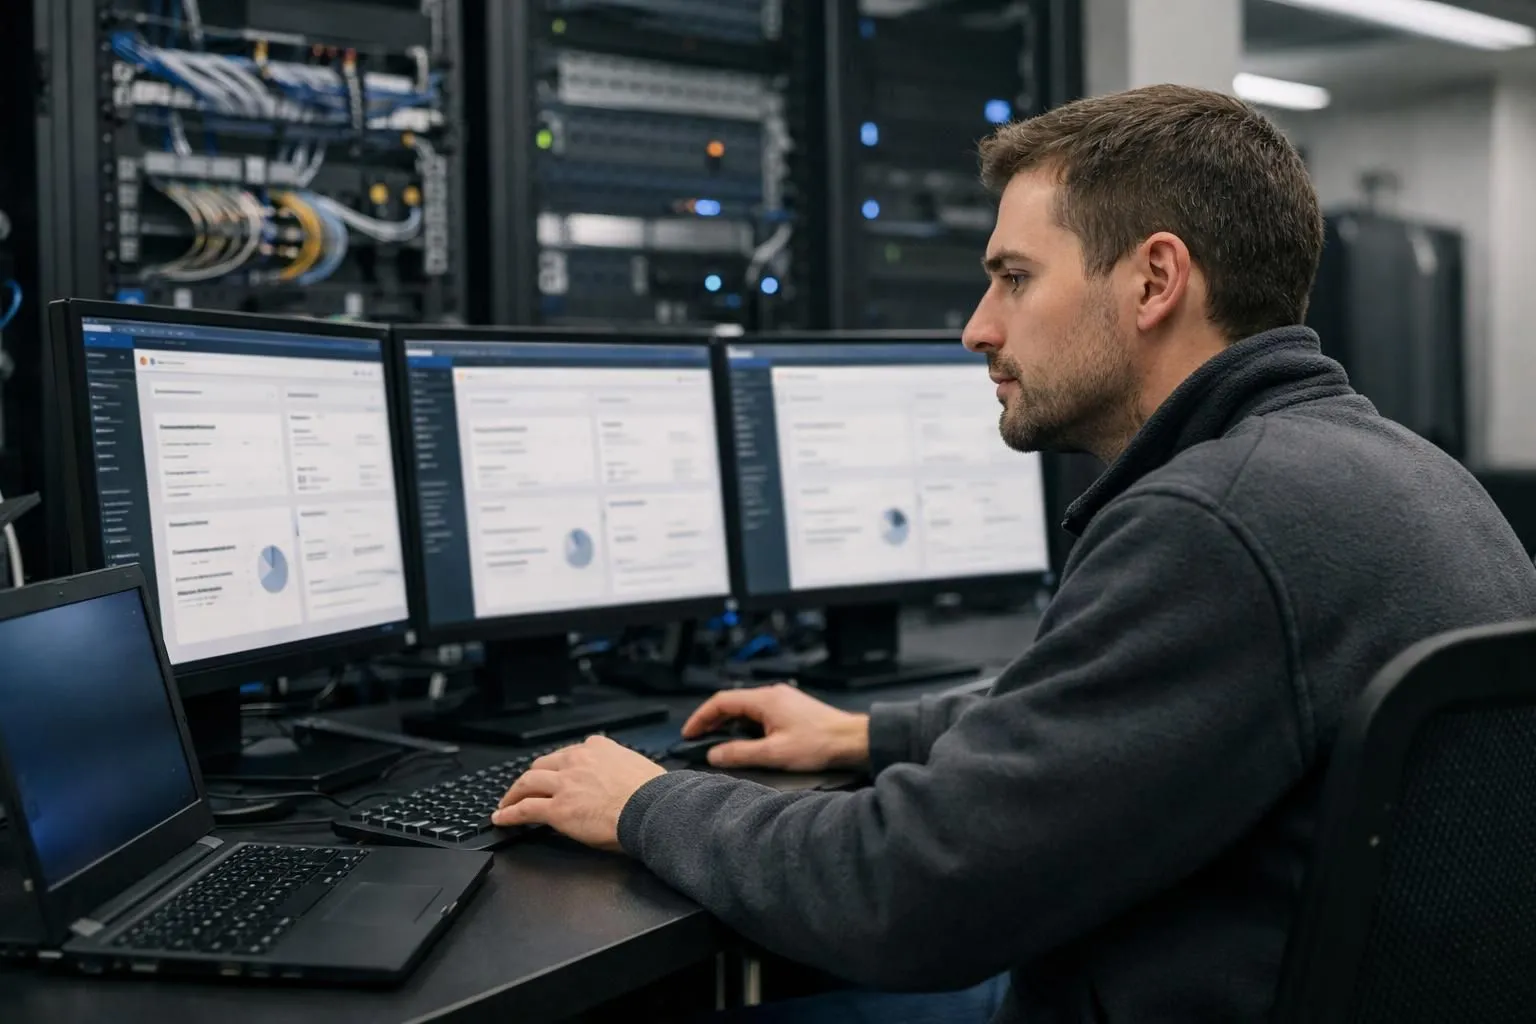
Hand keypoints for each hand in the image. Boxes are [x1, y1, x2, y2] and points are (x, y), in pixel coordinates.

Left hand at [491, 735, 665, 851]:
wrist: (651, 809)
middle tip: (525, 787)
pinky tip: (501, 818)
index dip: (558, 765)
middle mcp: (577, 761)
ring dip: (514, 792)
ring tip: (507, 802)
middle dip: (532, 776)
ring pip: (528, 782)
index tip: (554, 772)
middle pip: (543, 764)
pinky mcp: (557, 808)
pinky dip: (509, 813)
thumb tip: (618, 782)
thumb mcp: (635, 769)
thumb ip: (619, 769)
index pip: (569, 753)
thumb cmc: (652, 794)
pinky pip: (524, 809)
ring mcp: (565, 784)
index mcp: (599, 748)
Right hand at [682, 683, 869, 771]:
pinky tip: (744, 740)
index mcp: (765, 700)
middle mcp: (772, 694)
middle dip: (712, 720)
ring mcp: (782, 699)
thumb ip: (740, 753)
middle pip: (732, 702)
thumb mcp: (775, 753)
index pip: (721, 701)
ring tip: (717, 741)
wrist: (852, 740)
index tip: (688, 733)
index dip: (701, 717)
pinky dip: (745, 724)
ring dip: (729, 723)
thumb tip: (714, 754)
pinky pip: (759, 712)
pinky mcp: (790, 708)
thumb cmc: (820, 743)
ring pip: (745, 707)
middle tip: (698, 739)